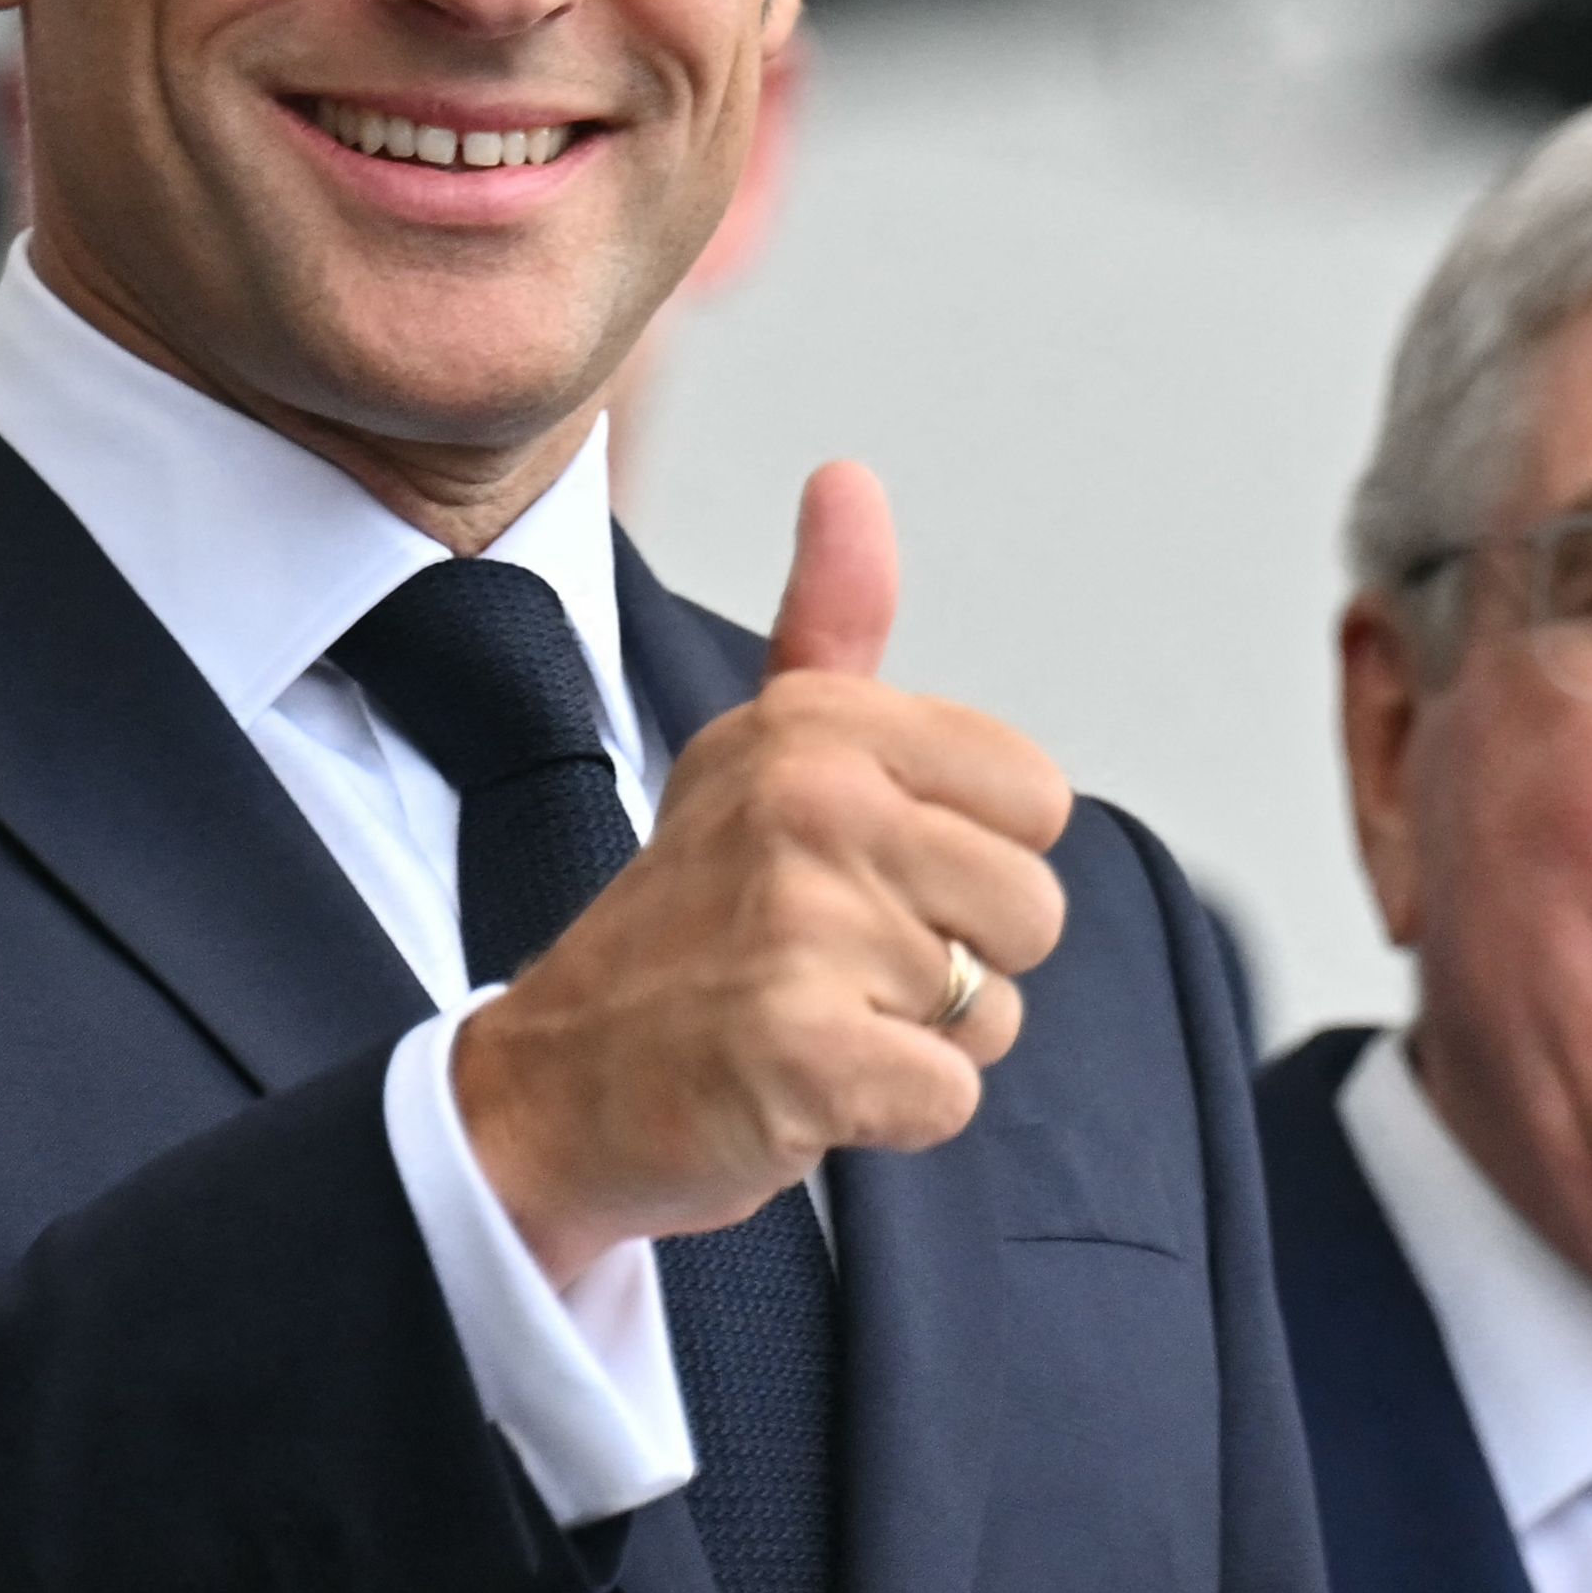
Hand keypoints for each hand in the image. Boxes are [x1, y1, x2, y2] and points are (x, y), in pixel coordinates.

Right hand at [453, 464, 1073, 1286]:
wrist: (554, 1087)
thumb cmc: (686, 926)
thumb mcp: (752, 752)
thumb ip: (827, 623)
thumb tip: (850, 476)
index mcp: (818, 723)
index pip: (1037, 796)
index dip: (968, 859)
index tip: (860, 876)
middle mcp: (811, 802)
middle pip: (1034, 908)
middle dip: (957, 963)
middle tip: (833, 966)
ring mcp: (802, 925)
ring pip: (995, 1009)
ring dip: (920, 1042)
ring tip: (816, 1019)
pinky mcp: (800, 1052)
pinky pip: (951, 1095)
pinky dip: (890, 1117)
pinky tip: (803, 1088)